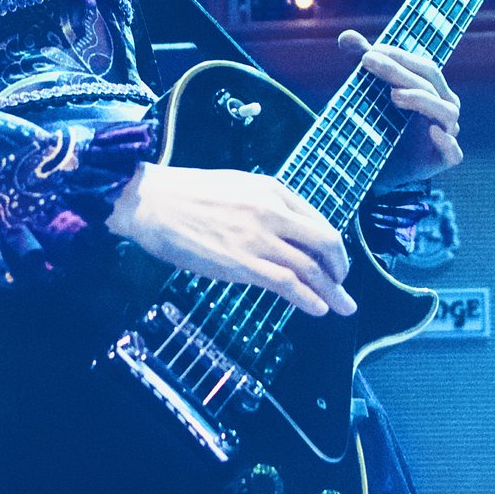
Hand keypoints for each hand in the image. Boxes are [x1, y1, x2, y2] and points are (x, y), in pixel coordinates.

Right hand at [106, 162, 355, 317]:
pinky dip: (308, 299)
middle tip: (343, 284)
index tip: (333, 260)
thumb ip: (261, 204)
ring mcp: (260, 238)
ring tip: (343, 306)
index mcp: (271, 190)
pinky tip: (317, 309)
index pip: (316, 219)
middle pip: (325, 242)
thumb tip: (278, 229)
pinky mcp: (243, 263)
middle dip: (341, 267)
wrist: (151, 202)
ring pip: (311, 268)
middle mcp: (273, 212)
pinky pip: (287, 283)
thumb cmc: (183, 195)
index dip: (331, 244)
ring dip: (332, 291)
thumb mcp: (235, 185)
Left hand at [339, 30, 462, 185]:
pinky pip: (453, 152)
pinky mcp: (442, 161)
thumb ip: (363, 63)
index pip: (424, 66)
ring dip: (422, 100)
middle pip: (430, 84)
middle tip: (369, 62)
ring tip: (393, 95)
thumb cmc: (381, 124)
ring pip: (447, 112)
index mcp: (433, 89)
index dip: (399, 56)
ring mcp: (446, 134)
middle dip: (399, 71)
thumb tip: (346, 35)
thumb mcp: (369, 92)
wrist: (377, 168)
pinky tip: (432, 132)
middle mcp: (443, 108)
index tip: (369, 51)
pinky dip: (446, 142)